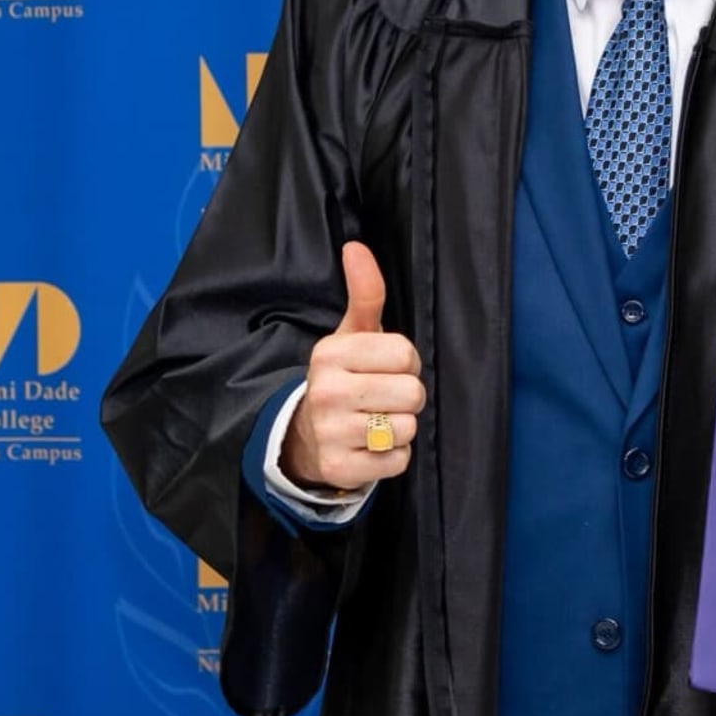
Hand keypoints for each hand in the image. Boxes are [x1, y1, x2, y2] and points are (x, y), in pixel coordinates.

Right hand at [280, 242, 425, 490]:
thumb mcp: (350, 335)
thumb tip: (356, 247)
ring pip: (407, 428)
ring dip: (399, 428)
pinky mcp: (340, 468)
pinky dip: (391, 457)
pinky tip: (369, 448)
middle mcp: (327, 391)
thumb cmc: (341, 379)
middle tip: (382, 399)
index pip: (405, 353)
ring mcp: (331, 432)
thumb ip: (365, 293)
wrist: (302, 436)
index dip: (406, 363)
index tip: (385, 369)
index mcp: (331, 353)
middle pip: (412, 393)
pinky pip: (398, 461)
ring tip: (375, 423)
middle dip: (405, 398)